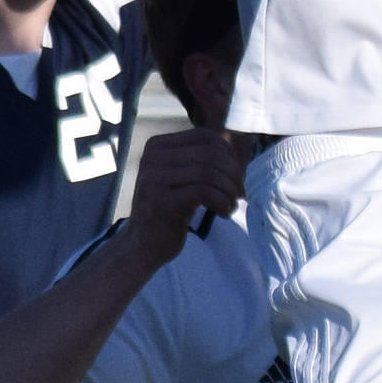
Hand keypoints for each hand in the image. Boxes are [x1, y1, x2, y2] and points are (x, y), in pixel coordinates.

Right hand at [122, 127, 245, 269]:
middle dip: (233, 174)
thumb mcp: (181, 178)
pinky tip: (224, 213)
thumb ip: (201, 161)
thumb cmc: (169, 212)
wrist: (142, 246)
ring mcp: (154, 178)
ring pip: (209, 173)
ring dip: (229, 191)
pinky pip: (204, 192)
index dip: (228, 154)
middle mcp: (152, 157)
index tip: (235, 176)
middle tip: (239, 194)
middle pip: (210, 154)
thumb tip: (237, 153)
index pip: (204, 136)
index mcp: (157, 146)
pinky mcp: (162, 200)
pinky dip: (222, 201)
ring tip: (231, 205)